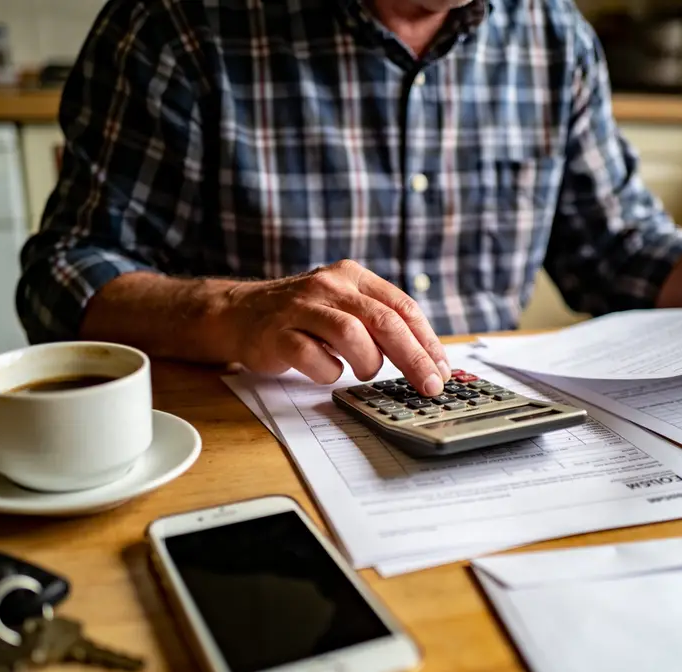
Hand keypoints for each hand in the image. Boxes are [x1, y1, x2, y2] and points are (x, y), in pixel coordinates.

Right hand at [224, 260, 450, 393]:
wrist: (239, 313)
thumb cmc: (302, 316)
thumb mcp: (343, 305)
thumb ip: (379, 322)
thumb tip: (426, 359)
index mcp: (352, 276)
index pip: (402, 307)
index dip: (427, 341)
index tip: (442, 369)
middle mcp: (329, 286)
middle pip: (384, 321)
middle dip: (413, 358)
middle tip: (429, 386)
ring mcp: (301, 308)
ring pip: (352, 335)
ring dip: (367, 363)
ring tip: (364, 372)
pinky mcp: (278, 333)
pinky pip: (314, 358)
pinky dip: (328, 372)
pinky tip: (328, 370)